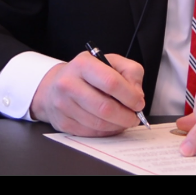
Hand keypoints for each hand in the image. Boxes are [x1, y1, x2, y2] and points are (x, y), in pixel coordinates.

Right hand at [30, 50, 144, 135]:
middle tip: (134, 117)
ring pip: (99, 123)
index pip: (111, 82)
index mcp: (83, 64)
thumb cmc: (87, 74)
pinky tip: (110, 124)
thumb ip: (130, 72)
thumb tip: (137, 94)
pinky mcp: (63, 122)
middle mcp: (69, 83)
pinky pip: (91, 133)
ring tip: (123, 120)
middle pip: (105, 107)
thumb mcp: (111, 61)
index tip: (139, 103)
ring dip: (117, 125)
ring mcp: (63, 105)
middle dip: (126, 116)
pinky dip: (106, 131)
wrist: (56, 85)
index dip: (130, 96)